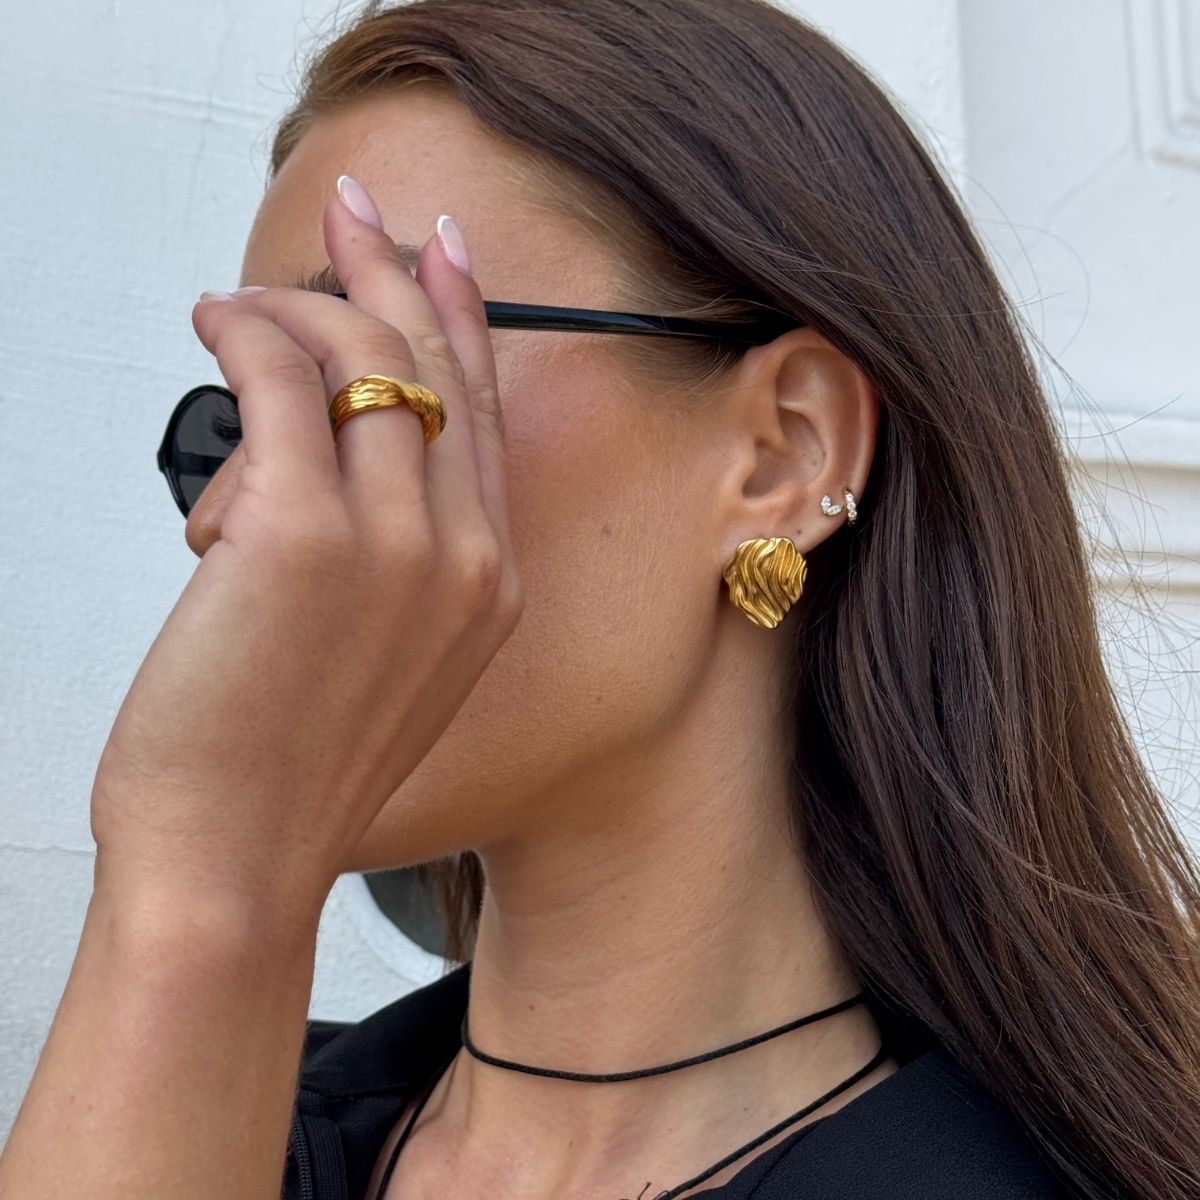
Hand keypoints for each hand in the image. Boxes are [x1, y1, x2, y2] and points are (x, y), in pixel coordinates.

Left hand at [90, 181, 522, 927]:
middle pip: (439, 366)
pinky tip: (214, 323)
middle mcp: (464, 554)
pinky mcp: (304, 532)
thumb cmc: (289, 768)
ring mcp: (396, 542)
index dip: (466, 320)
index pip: (487, 417)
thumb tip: (319, 458)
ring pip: (364, 361)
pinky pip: (280, 382)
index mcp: (490, 586)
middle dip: (394, 271)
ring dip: (296, 308)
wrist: (236, 863)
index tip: (442, 254)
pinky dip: (243, 335)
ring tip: (233, 303)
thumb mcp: (386, 665)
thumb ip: (392, 565)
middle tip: (355, 213)